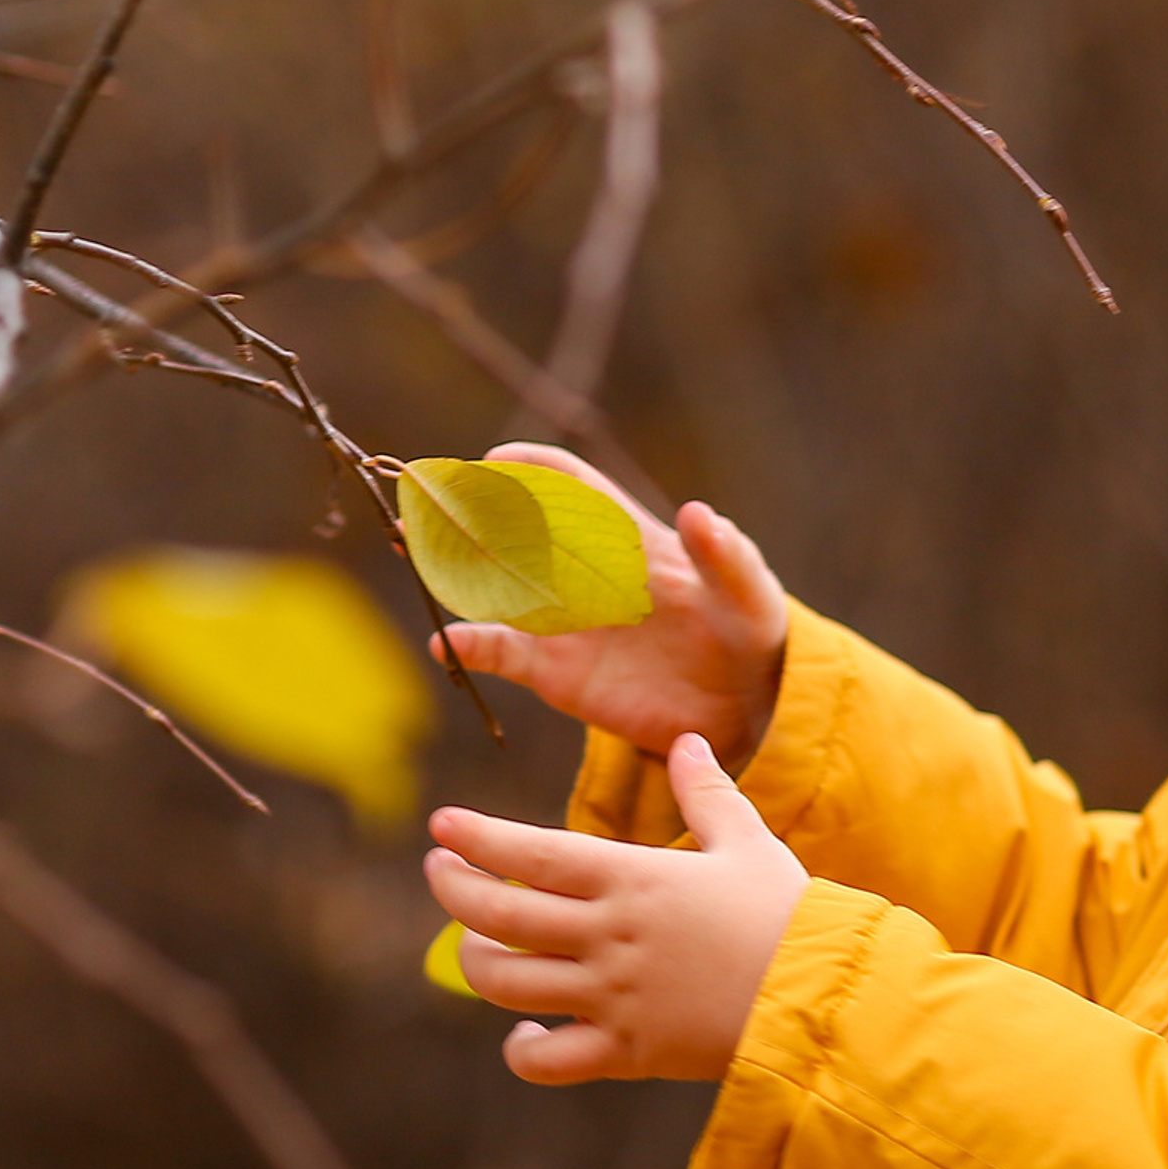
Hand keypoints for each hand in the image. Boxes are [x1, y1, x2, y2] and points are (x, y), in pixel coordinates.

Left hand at [424, 733, 808, 1082]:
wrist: (821, 996)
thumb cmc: (789, 914)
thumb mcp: (750, 842)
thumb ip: (708, 793)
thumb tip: (687, 740)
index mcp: (634, 879)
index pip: (532, 854)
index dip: (477, 838)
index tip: (441, 825)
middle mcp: (610, 935)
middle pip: (498, 915)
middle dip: (453, 890)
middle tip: (438, 870)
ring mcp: (612, 996)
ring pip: (508, 984)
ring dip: (475, 963)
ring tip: (474, 945)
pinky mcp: (626, 1050)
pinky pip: (548, 1061)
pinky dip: (523, 1050)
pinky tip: (523, 1034)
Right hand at [433, 442, 787, 768]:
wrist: (745, 708)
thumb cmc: (751, 633)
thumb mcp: (749, 594)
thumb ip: (724, 556)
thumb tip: (697, 512)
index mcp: (628, 538)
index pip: (572, 487)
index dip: (534, 468)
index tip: (497, 461)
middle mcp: (584, 572)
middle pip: (514, 526)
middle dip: (469, 505)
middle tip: (428, 493)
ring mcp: (565, 621)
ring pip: (493, 582)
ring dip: (451, 561)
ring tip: (416, 543)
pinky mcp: (556, 672)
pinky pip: (501, 653)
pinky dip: (470, 646)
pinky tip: (448, 645)